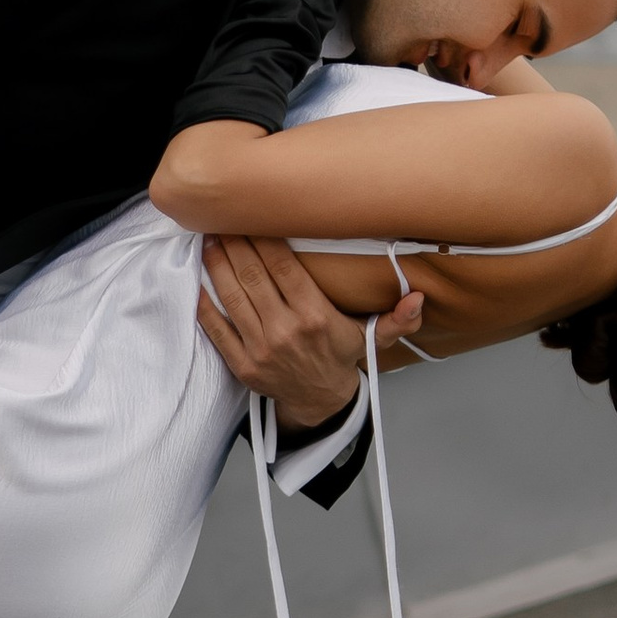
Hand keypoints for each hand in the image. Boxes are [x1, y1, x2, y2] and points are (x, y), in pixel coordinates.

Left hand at [198, 236, 422, 421]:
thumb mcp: (373, 338)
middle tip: (222, 217)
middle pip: (253, 276)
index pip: (283, 268)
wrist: (320, 401)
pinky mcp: (241, 364)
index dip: (264, 239)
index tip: (252, 216)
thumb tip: (419, 298)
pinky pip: (216, 328)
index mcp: (315, 317)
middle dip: (235, 243)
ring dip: (217, 264)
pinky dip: (204, 303)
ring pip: (232, 296)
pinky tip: (197, 279)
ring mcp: (260, 348)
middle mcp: (285, 330)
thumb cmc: (340, 358)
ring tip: (209, 238)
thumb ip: (397, 318)